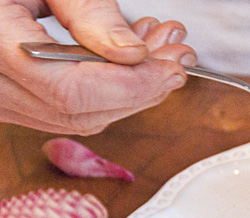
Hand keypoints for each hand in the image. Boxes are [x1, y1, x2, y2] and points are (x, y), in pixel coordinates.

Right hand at [0, 0, 197, 134]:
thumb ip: (87, 11)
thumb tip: (134, 53)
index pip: (69, 91)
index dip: (130, 85)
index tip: (173, 66)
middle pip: (76, 112)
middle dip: (140, 89)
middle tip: (177, 56)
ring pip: (73, 118)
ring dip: (128, 91)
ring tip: (160, 50)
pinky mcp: (10, 98)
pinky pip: (62, 110)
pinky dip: (105, 91)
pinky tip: (130, 61)